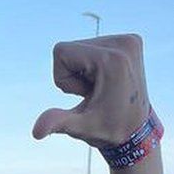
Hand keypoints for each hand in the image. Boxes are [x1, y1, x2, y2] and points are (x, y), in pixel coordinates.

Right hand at [33, 34, 149, 147]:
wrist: (138, 131)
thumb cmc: (109, 130)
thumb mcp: (81, 127)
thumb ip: (58, 122)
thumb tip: (35, 132)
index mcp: (113, 59)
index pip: (61, 51)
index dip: (64, 77)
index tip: (87, 94)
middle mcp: (125, 43)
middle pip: (68, 48)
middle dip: (72, 74)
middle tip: (94, 93)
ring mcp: (130, 40)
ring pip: (78, 47)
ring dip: (81, 70)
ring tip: (101, 89)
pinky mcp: (130, 41)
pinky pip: (91, 47)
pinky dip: (91, 65)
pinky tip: (106, 81)